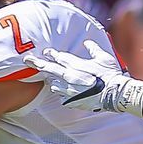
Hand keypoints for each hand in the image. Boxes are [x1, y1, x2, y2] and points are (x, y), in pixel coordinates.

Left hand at [23, 40, 142, 114]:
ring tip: (48, 80)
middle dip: (37, 64)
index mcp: (76, 64)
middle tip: (27, 60)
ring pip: (54, 84)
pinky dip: (62, 94)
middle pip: (50, 69)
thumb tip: (87, 43)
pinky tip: (62, 93)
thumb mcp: (104, 57)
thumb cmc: (110, 74)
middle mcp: (70, 76)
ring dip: (51, 81)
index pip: (59, 57)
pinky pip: (63, 97)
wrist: (115, 94)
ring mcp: (70, 89)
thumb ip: (93, 49)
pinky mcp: (73, 100)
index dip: (51, 54)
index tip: (45, 52)